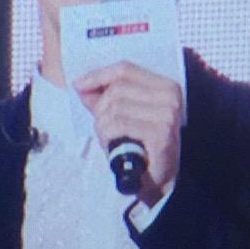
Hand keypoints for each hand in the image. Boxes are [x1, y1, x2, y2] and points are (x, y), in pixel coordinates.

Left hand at [74, 61, 182, 206]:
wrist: (159, 179)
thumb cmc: (142, 145)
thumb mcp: (124, 115)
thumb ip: (104, 98)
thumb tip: (81, 85)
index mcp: (166, 86)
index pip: (125, 69)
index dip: (98, 75)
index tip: (79, 85)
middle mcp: (170, 97)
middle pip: (117, 89)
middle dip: (100, 108)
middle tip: (101, 127)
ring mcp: (167, 115)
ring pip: (115, 107)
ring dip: (103, 125)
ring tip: (109, 138)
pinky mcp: (160, 133)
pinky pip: (119, 124)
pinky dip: (108, 135)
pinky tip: (113, 144)